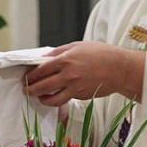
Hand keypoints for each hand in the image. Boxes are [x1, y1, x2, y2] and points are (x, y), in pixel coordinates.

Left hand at [24, 41, 144, 106]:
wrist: (120, 68)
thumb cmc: (101, 54)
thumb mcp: (78, 46)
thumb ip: (59, 52)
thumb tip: (45, 58)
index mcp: (65, 59)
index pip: (40, 69)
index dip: (30, 75)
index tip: (25, 77)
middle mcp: (68, 74)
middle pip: (41, 85)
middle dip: (30, 88)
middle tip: (26, 89)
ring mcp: (74, 87)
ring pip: (51, 98)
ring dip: (41, 98)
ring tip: (38, 97)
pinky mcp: (80, 96)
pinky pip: (64, 100)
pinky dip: (56, 99)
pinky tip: (53, 97)